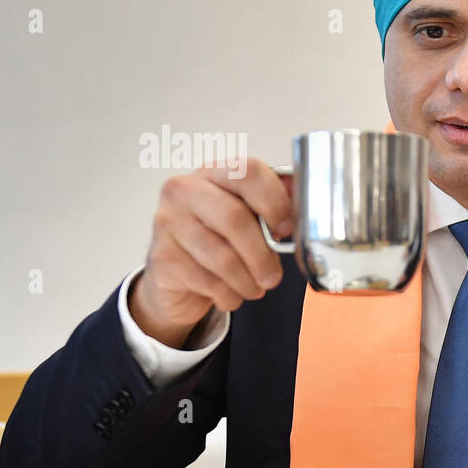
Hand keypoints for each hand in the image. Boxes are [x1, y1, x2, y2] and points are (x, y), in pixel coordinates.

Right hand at [130, 157, 293, 346]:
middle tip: (274, 277)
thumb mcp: (248, 215)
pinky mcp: (161, 257)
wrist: (176, 274)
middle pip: (234, 219)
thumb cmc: (220, 238)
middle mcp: (184, 190)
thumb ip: (276, 204)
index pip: (248, 173)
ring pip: (221, 257)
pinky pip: (207, 281)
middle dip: (262, 255)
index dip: (275, 203)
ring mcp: (167, 222)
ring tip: (255, 288)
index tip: (287, 230)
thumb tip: (306, 207)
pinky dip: (228, 295)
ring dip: (247, 281)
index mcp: (215, 172)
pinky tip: (231, 294)